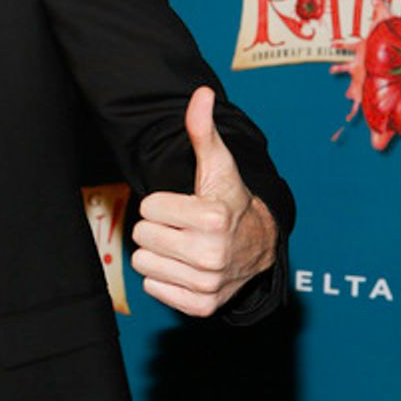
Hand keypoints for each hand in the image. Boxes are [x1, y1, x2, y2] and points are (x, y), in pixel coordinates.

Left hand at [131, 87, 276, 317]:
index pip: (147, 208)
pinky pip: (152, 287)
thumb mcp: (217, 166)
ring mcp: (206, 283)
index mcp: (213, 218)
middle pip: (142, 236)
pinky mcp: (200, 306)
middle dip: (158, 228)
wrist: (258, 247)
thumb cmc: (229, 201)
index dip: (162, 204)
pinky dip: (165, 278)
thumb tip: (201, 94)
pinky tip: (186, 267)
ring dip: (159, 253)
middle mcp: (212, 254)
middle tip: (183, 227)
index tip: (185, 206)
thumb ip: (202, 131)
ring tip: (184, 246)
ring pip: (143, 263)